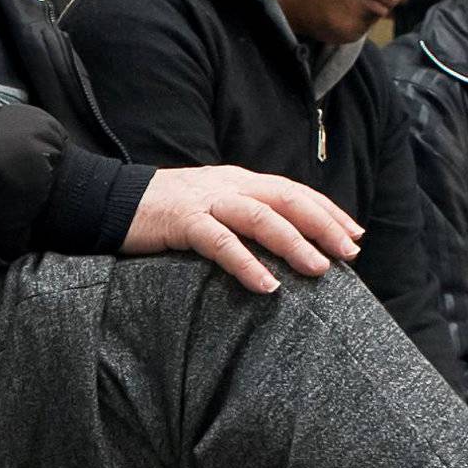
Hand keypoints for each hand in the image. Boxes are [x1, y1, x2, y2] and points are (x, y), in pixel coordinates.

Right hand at [123, 165, 361, 294]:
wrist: (113, 201)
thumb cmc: (167, 212)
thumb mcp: (213, 207)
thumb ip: (244, 218)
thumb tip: (283, 243)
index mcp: (240, 181)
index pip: (294, 192)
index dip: (327, 211)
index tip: (355, 235)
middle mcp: (230, 185)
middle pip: (287, 199)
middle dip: (323, 225)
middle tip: (350, 253)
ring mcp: (207, 201)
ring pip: (261, 217)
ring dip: (293, 244)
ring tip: (318, 270)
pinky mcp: (183, 221)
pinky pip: (221, 242)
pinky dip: (246, 264)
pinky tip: (266, 286)